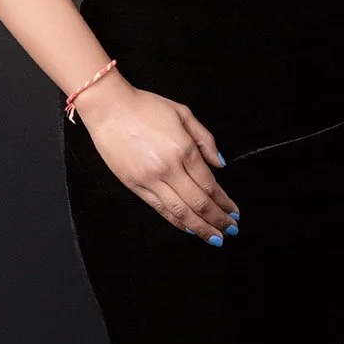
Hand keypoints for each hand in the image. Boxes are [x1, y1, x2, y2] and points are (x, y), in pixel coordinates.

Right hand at [78, 81, 240, 244]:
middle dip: (217, 220)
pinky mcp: (134, 186)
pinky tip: (188, 227)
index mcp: (183, 149)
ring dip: (200, 228)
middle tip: (231, 230)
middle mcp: (168, 168)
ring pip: (180, 212)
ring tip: (214, 237)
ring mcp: (150, 180)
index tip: (234, 212)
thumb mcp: (183, 113)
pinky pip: (160, 209)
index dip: (224, 202)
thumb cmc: (145, 106)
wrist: (109, 108)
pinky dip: (176, 222)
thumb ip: (205, 139)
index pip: (209, 185)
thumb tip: (220, 163)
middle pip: (198, 203)